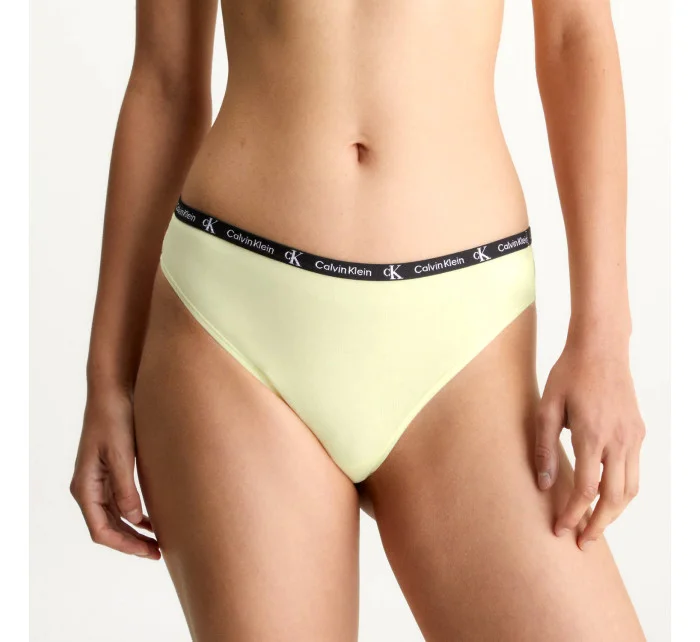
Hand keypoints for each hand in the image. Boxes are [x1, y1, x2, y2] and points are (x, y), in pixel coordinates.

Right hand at [70, 387, 159, 559]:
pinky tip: (151, 519)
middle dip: (131, 543)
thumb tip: (133, 520)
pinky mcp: (110, 472)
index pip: (101, 530)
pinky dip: (135, 514)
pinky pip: (120, 502)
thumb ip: (125, 488)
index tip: (148, 551)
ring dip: (134, 531)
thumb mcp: (121, 454)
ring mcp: (98, 481)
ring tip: (158, 541)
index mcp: (85, 486)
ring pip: (115, 517)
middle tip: (158, 553)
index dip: (124, 545)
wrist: (114, 391)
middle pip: (108, 527)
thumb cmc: (114, 419)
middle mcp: (88, 487)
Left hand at [534, 331, 644, 549]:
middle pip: (614, 498)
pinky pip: (635, 471)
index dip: (572, 514)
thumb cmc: (569, 374)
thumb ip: (543, 447)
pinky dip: (623, 492)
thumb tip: (542, 484)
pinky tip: (607, 497)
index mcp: (592, 434)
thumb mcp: (546, 407)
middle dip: (598, 524)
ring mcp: (633, 436)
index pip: (585, 489)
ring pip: (631, 489)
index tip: (560, 529)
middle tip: (583, 543)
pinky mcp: (638, 432)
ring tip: (595, 526)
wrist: (601, 348)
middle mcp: (618, 440)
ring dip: (614, 513)